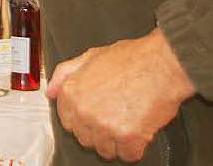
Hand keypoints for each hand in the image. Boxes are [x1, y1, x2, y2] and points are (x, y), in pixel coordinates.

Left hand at [47, 29, 195, 161]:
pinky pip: (128, 155)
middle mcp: (84, 111)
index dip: (82, 119)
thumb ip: (65, 74)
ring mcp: (105, 126)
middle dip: (99, 131)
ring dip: (117, 141)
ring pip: (105, 150)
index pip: (67, 121)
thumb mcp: (90, 57)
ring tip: (128, 121)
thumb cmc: (130, 59)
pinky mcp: (127, 137)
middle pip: (85, 138)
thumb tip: (50, 91)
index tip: (94, 115)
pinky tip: (139, 130)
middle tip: (114, 116)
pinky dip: (135, 148)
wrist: (162, 65)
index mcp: (72, 93)